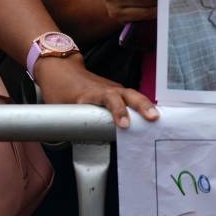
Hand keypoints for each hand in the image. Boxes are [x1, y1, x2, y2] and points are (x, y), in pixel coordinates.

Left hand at [33, 55, 159, 128]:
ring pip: (132, 95)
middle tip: (153, 118)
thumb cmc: (59, 90)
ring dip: (145, 105)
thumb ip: (69, 126)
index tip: (124, 124)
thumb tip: (76, 147)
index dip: (117, 111)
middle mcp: (105, 89)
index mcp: (91, 94)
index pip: (108, 101)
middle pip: (127, 95)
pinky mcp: (116, 90)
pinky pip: (131, 97)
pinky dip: (142, 105)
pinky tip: (151, 114)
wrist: (61, 68)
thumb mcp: (58, 108)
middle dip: (141, 106)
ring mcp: (112, 88)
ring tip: (157, 117)